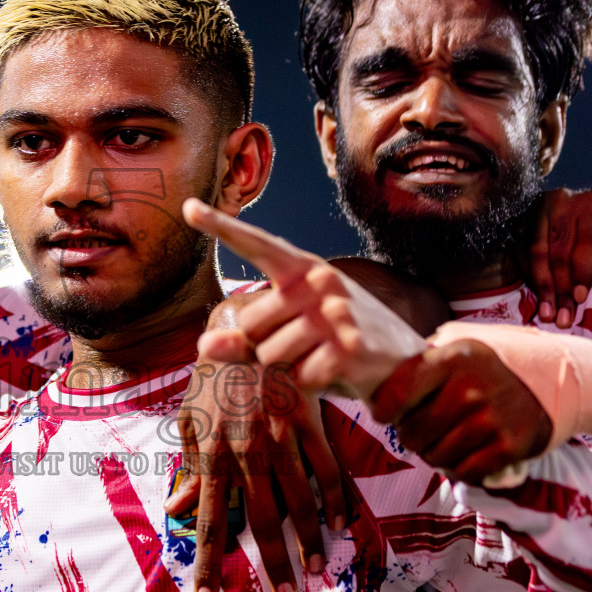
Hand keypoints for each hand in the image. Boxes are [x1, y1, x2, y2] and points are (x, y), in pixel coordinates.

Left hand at [165, 345, 344, 591]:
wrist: (244, 329)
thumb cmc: (212, 381)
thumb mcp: (190, 422)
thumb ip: (189, 470)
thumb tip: (175, 511)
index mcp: (213, 456)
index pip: (210, 521)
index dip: (208, 563)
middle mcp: (246, 452)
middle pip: (262, 519)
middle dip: (273, 562)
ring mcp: (280, 437)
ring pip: (299, 498)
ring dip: (309, 538)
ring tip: (317, 568)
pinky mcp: (308, 422)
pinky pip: (326, 467)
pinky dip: (335, 498)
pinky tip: (341, 525)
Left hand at [182, 199, 426, 400]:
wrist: (402, 364)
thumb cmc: (336, 341)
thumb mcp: (291, 332)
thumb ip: (244, 339)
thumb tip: (202, 347)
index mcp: (303, 269)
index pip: (257, 244)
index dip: (221, 227)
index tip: (188, 207)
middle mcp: (320, 282)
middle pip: (251, 327)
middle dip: (267, 348)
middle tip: (307, 346)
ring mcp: (337, 313)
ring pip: (270, 356)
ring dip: (289, 368)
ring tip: (322, 357)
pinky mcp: (349, 348)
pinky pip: (298, 377)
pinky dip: (310, 384)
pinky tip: (336, 372)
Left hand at [378, 339, 551, 485]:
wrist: (560, 380)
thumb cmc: (496, 367)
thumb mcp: (461, 347)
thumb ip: (424, 361)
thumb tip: (378, 382)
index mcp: (452, 358)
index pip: (396, 392)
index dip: (385, 410)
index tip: (388, 414)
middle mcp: (470, 388)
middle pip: (413, 432)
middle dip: (410, 437)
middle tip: (420, 433)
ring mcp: (491, 418)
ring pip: (435, 456)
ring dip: (433, 455)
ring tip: (443, 443)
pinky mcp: (510, 446)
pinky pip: (464, 472)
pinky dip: (459, 469)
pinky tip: (464, 455)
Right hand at [524, 188, 591, 327]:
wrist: (575, 209)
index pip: (587, 241)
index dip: (583, 272)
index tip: (580, 298)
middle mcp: (562, 201)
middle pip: (559, 251)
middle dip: (561, 288)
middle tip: (563, 317)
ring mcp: (536, 209)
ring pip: (536, 254)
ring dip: (542, 288)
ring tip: (548, 314)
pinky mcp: (519, 221)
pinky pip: (521, 255)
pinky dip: (530, 279)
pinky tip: (539, 298)